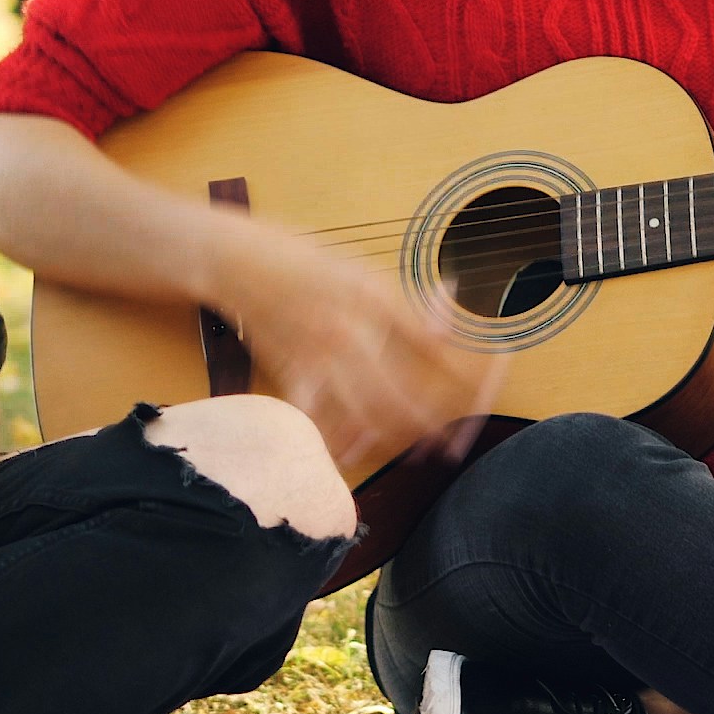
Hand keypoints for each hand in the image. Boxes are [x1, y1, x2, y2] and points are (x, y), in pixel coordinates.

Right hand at [232, 224, 496, 476]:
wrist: (236, 261)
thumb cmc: (301, 257)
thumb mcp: (360, 268)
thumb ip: (401, 300)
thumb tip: (446, 326)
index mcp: (372, 295)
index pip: (430, 345)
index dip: (458, 375)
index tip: (476, 394)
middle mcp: (349, 329)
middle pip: (401, 391)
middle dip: (429, 424)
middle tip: (448, 443)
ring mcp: (317, 356)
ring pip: (363, 412)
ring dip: (392, 438)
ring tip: (412, 453)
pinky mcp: (290, 373)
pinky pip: (316, 418)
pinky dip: (334, 440)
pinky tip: (351, 455)